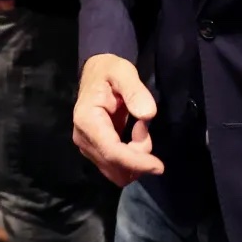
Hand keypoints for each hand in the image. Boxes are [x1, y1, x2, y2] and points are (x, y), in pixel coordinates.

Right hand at [72, 54, 163, 185]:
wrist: (96, 73)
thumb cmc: (109, 71)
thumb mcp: (124, 72)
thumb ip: (135, 91)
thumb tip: (147, 115)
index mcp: (87, 119)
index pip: (112, 152)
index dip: (135, 162)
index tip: (158, 166)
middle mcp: (83, 138)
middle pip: (114, 165)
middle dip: (138, 156)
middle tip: (145, 127)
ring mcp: (86, 146)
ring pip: (115, 171)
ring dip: (135, 158)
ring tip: (139, 129)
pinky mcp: (94, 151)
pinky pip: (115, 166)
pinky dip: (130, 158)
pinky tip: (134, 137)